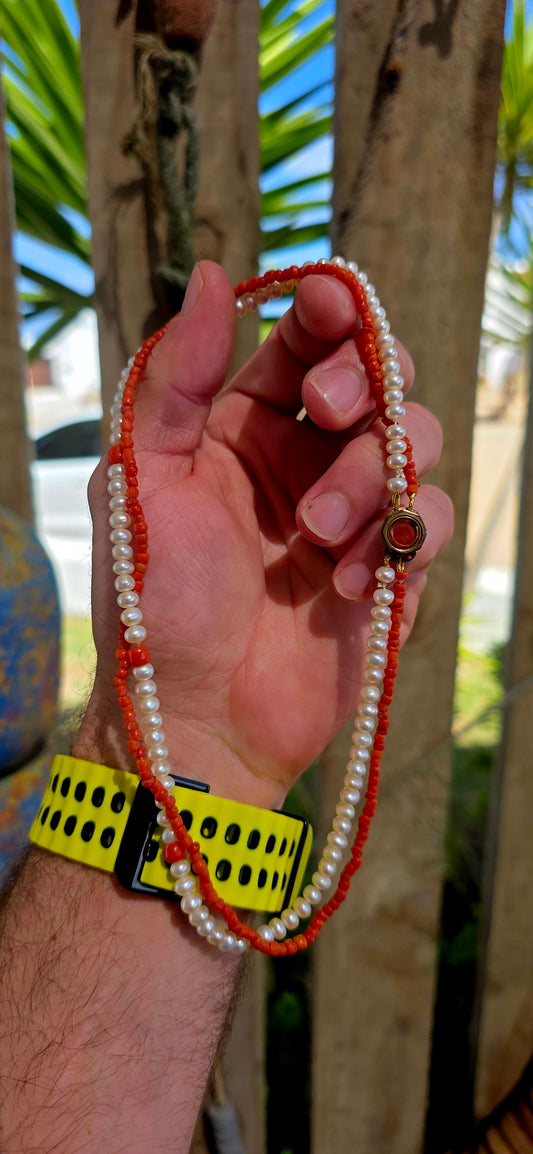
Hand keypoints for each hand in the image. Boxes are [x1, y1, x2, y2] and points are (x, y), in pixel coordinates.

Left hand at [76, 261, 451, 807]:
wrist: (196, 719)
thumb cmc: (155, 604)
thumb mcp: (144, 479)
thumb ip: (177, 378)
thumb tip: (212, 274)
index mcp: (240, 428)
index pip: (304, 343)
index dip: (330, 313)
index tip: (332, 308)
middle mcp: (302, 463)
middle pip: (378, 379)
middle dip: (366, 382)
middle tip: (331, 412)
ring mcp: (351, 516)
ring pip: (411, 445)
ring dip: (370, 477)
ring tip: (319, 537)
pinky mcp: (390, 571)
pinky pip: (427, 523)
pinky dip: (397, 542)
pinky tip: (346, 586)